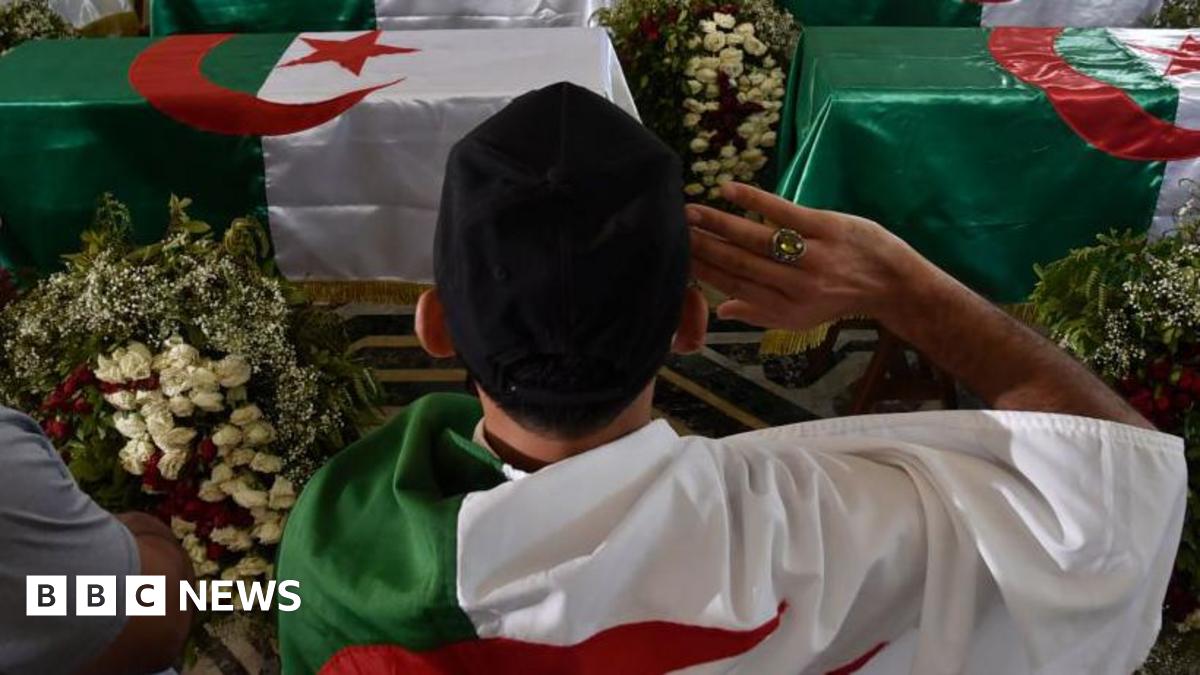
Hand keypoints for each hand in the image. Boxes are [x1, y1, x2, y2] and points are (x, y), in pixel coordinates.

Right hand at [688, 182, 935, 331]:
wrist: (892, 284)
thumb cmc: (840, 299)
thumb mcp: (801, 318)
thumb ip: (760, 314)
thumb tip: (721, 310)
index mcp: (784, 308)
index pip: (734, 286)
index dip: (703, 270)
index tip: (677, 254)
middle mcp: (796, 286)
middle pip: (738, 263)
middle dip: (703, 245)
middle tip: (674, 228)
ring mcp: (812, 256)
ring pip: (755, 238)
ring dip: (719, 223)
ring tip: (691, 210)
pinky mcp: (827, 227)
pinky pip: (784, 212)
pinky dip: (754, 200)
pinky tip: (728, 190)